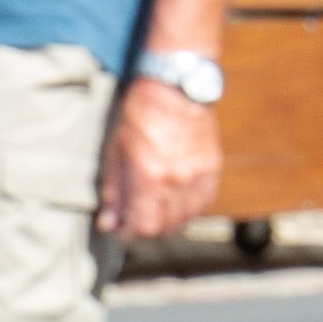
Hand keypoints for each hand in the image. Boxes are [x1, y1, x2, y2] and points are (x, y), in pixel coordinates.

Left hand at [102, 75, 222, 240]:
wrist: (176, 88)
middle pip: (166, 227)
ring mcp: (199, 175)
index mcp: (151, 176)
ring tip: (154, 210)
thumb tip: (110, 221)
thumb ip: (114, 190)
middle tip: (134, 220)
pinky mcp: (212, 168)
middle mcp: (179, 181)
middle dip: (147, 229)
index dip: (130, 233)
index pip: (145, 226)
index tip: (121, 228)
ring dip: (168, 221)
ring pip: (186, 218)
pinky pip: (203, 203)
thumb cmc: (141, 114)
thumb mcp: (117, 151)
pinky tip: (176, 201)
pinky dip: (189, 209)